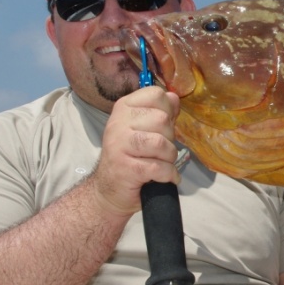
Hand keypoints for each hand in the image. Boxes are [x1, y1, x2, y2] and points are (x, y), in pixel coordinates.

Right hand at [89, 87, 180, 217]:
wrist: (109, 189)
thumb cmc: (131, 156)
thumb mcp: (143, 128)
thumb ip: (160, 111)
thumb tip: (174, 97)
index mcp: (124, 108)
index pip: (155, 94)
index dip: (167, 110)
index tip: (162, 126)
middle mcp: (118, 123)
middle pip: (162, 119)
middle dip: (169, 138)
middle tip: (160, 150)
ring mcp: (119, 146)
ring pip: (161, 144)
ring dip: (169, 157)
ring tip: (162, 163)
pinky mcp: (125, 169)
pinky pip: (159, 167)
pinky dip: (169, 174)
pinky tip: (166, 176)